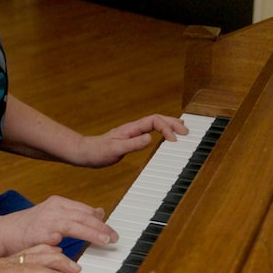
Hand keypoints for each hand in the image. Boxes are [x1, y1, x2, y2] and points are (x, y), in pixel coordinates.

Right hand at [0, 195, 117, 253]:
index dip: (100, 221)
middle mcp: (54, 209)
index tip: (112, 231)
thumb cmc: (26, 228)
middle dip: (101, 227)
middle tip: (114, 237)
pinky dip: (71, 242)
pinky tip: (81, 247)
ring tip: (105, 241)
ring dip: (93, 233)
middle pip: (84, 216)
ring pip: (76, 224)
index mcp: (58, 203)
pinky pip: (59, 237)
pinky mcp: (40, 233)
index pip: (85, 210)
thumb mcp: (53, 217)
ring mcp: (47, 220)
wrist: (1, 234)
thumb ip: (75, 215)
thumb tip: (99, 212)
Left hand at [74, 114, 188, 166]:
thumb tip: (150, 137)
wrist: (86, 152)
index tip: (173, 140)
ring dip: (169, 125)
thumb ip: (132, 144)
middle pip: (157, 119)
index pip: (154, 121)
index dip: (166, 128)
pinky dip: (161, 132)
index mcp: (131, 128)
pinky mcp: (131, 139)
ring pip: (155, 124)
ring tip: (182, 129)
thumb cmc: (98, 152)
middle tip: (186, 131)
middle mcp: (133, 128)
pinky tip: (165, 137)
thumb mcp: (115, 150)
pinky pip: (150, 131)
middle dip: (173, 123)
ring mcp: (133, 132)